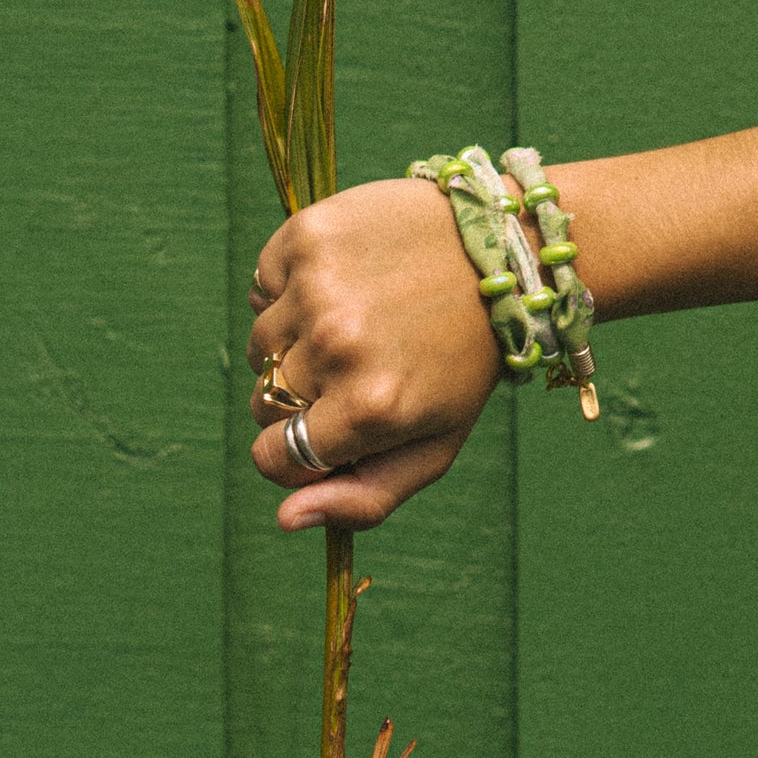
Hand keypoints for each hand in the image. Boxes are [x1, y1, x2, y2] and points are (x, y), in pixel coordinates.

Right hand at [246, 177, 502, 528]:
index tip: (327, 431)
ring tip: (355, 323)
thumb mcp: (435, 446)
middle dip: (301, 399)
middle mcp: (338, 347)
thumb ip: (364, 498)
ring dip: (294, 344)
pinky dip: (288, 292)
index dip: (295, 454)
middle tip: (360, 368)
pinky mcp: (307, 237)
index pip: (274, 457)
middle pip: (265, 404)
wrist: (498, 250)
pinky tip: (343, 284)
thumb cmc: (463, 362)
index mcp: (371, 408)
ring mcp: (318, 288)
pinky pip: (261, 288)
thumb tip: (285, 520)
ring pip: (258, 346)